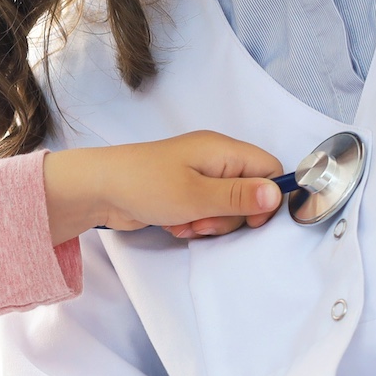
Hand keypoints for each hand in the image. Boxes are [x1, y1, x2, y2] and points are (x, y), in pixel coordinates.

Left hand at [43, 132, 283, 242]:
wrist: (97, 189)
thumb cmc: (145, 186)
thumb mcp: (197, 196)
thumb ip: (239, 197)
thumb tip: (277, 194)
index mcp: (223, 150)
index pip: (269, 168)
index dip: (267, 197)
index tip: (251, 219)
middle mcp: (213, 159)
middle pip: (249, 192)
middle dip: (231, 216)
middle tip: (205, 223)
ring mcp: (197, 175)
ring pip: (226, 206)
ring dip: (211, 223)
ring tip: (186, 225)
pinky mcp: (182, 191)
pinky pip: (204, 211)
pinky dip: (195, 222)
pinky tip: (175, 226)